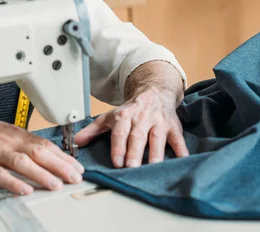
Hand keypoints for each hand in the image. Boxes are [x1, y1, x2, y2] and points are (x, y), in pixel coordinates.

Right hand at [0, 111, 84, 194]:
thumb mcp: (2, 132)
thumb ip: (20, 142)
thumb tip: (42, 151)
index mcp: (15, 134)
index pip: (45, 144)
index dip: (63, 156)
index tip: (76, 166)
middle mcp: (7, 141)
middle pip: (39, 152)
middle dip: (60, 165)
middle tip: (75, 177)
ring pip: (22, 162)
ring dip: (41, 174)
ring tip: (56, 184)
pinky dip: (12, 182)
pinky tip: (24, 189)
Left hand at [74, 86, 188, 167]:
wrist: (154, 93)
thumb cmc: (131, 110)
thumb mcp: (110, 116)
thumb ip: (93, 130)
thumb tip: (77, 141)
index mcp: (125, 116)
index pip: (120, 133)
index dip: (118, 147)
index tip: (116, 161)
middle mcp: (142, 119)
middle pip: (138, 136)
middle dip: (135, 151)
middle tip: (131, 166)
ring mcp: (159, 123)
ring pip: (157, 139)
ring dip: (155, 153)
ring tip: (153, 167)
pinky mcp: (173, 127)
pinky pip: (178, 139)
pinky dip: (181, 149)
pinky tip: (182, 159)